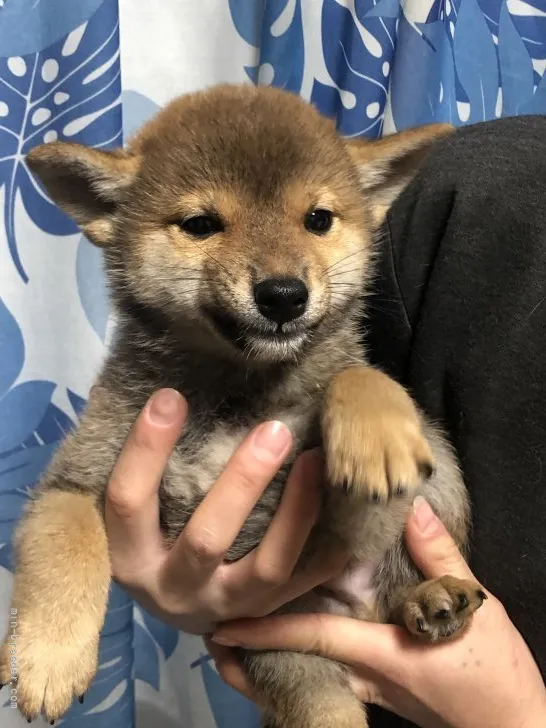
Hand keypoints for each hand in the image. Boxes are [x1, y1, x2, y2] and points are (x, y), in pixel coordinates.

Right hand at [105, 388, 346, 633]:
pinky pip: (304, 585)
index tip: (171, 397)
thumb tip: (168, 396)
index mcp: (129, 557)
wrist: (177, 605)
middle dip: (244, 482)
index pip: (129, 502)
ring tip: (314, 459)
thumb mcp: (139, 512)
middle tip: (275, 429)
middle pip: (207, 540)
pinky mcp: (262, 616)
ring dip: (295, 511)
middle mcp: (173, 589)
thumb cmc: (154, 538)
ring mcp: (223, 607)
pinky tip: (340, 509)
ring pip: (266, 567)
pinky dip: (326, 551)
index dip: (146, 450)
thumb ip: (149, 471)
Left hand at [209, 498, 545, 727]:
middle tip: (211, 630)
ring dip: (270, 659)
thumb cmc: (492, 672)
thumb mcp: (475, 607)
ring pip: (307, 672)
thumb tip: (410, 508)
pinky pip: (329, 675)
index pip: (311, 635)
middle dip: (250, 654)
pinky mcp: (381, 692)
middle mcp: (363, 675)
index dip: (265, 628)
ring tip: (234, 642)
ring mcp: (370, 689)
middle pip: (294, 662)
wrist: (512, 726)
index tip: (223, 623)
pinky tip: (291, 646)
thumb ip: (440, 557)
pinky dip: (300, 662)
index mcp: (378, 652)